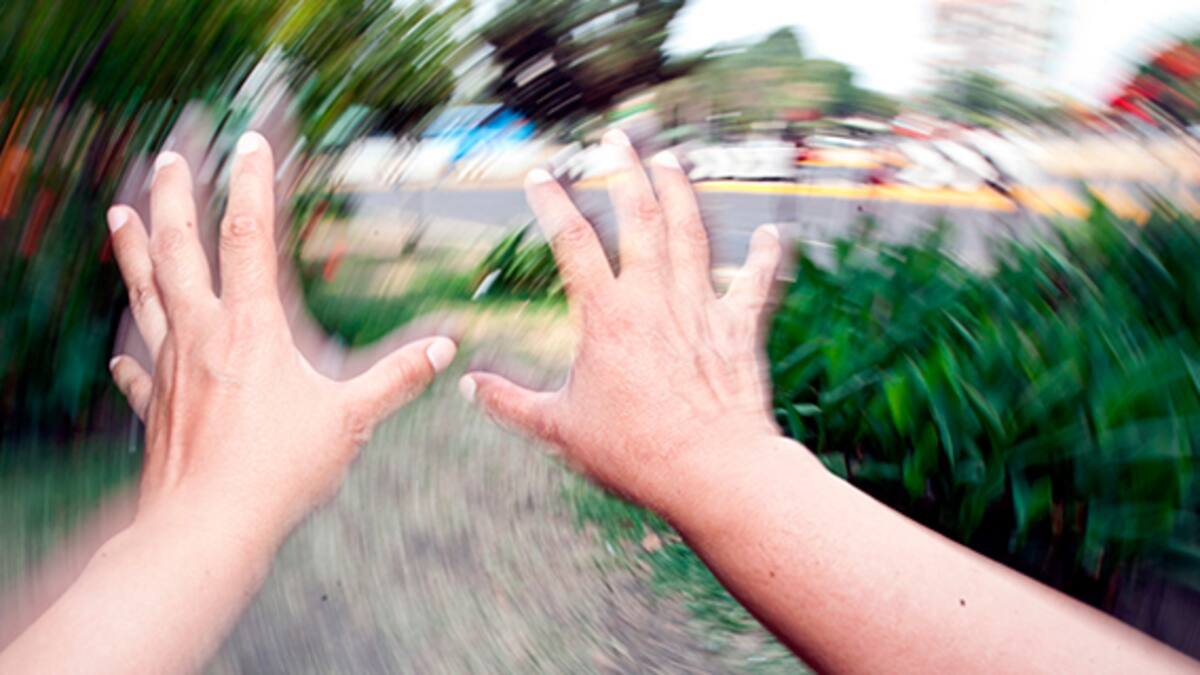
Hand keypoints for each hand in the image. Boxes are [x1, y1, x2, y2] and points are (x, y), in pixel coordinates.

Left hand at [107, 132, 456, 534]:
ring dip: (132, 250)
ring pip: (146, 294)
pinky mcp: (157, 408)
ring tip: (119, 212)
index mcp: (252, 329)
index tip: (251, 142)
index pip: (248, 238)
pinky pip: (138, 373)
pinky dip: (130, 357)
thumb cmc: (279, 470)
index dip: (251, 185)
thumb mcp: (351, 419)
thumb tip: (445, 349)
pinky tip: (120, 353)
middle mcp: (204, 336)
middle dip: (175, 197)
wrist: (208, 525)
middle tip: (171, 155)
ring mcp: (172, 369)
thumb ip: (397, 378)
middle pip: (180, 250)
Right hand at [460, 130, 783, 515]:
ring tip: (670, 159)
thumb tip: (469, 386)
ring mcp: (700, 308)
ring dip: (680, 192)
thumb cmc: (635, 452)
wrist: (711, 470)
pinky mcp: (737, 329)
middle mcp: (654, 299)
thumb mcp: (560, 429)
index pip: (573, 242)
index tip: (542, 175)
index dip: (553, 203)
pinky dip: (762, 257)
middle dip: (624, 172)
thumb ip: (511, 403)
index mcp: (607, 316)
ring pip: (690, 234)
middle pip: (638, 218)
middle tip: (616, 138)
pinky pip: (753, 283)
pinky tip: (768, 232)